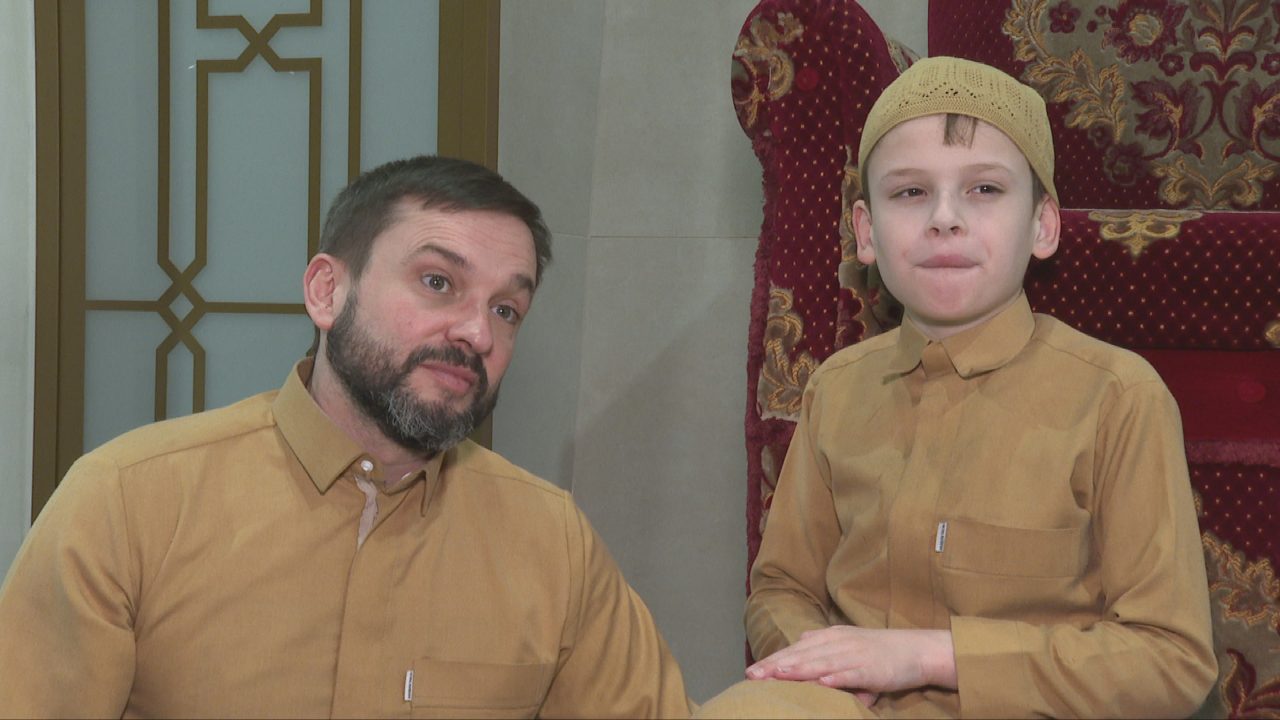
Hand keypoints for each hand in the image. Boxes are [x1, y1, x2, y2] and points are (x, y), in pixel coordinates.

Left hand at [745, 626, 956, 694]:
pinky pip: (851, 675)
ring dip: (799, 669)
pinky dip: (836, 679)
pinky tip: (821, 684)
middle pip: (803, 656)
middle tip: (753, 676)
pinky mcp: (872, 669)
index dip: (773, 660)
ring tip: (778, 676)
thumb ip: (824, 642)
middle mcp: (839, 643)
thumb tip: (801, 640)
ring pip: (822, 664)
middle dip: (776, 666)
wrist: (917, 650)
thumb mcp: (849, 640)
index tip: (751, 671)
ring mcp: (855, 655)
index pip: (796, 650)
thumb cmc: (880, 649)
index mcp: (831, 637)